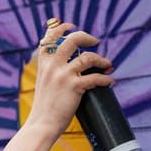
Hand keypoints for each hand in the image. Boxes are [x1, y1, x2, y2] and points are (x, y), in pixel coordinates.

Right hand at [25, 22, 112, 138]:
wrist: (41, 125)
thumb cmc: (44, 109)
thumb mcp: (43, 84)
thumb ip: (52, 73)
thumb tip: (70, 66)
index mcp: (43, 64)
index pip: (49, 38)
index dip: (61, 28)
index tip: (71, 26)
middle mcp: (52, 66)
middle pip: (71, 40)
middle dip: (86, 37)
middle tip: (95, 41)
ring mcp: (63, 75)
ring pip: (88, 57)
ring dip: (102, 60)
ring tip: (108, 65)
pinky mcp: (74, 87)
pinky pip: (95, 78)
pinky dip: (105, 79)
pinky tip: (110, 81)